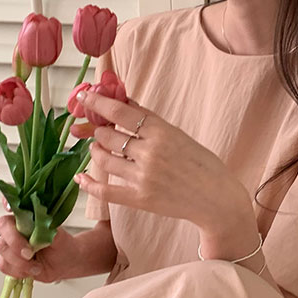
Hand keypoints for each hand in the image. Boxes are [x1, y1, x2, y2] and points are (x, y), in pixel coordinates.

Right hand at [0, 206, 82, 284]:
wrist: (64, 264)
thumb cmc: (62, 245)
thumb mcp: (60, 237)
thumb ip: (48, 230)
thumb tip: (41, 226)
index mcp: (28, 215)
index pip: (12, 202)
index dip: (7, 202)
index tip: (10, 207)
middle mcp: (16, 226)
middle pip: (3, 228)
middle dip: (15, 242)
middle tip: (29, 253)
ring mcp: (9, 243)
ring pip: (2, 250)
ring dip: (20, 262)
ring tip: (37, 265)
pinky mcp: (8, 259)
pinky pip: (4, 265)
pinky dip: (18, 270)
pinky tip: (31, 270)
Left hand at [70, 89, 251, 231]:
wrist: (216, 198)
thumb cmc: (201, 163)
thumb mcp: (178, 134)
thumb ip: (149, 120)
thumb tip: (122, 101)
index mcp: (161, 132)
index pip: (119, 112)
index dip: (97, 103)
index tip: (84, 97)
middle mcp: (150, 153)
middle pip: (107, 135)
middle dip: (97, 130)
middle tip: (97, 129)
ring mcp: (144, 177)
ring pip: (104, 159)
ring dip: (96, 151)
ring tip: (97, 148)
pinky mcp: (140, 199)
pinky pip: (106, 191)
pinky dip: (89, 183)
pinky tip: (80, 178)